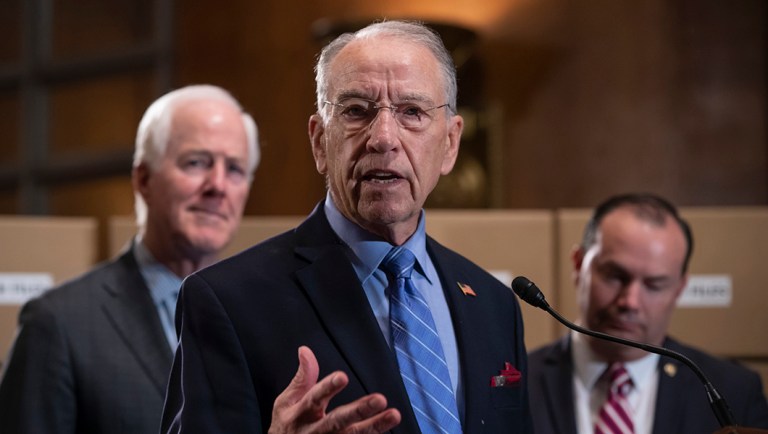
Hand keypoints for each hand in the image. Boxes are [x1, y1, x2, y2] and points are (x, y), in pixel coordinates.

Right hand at [268, 346, 400, 433]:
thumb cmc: (287, 426)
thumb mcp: (286, 402)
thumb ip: (302, 378)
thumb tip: (305, 350)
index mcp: (300, 414)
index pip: (314, 398)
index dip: (328, 388)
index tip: (342, 377)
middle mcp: (314, 431)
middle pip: (338, 421)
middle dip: (359, 411)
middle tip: (380, 399)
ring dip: (375, 426)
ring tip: (394, 415)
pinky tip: (389, 429)